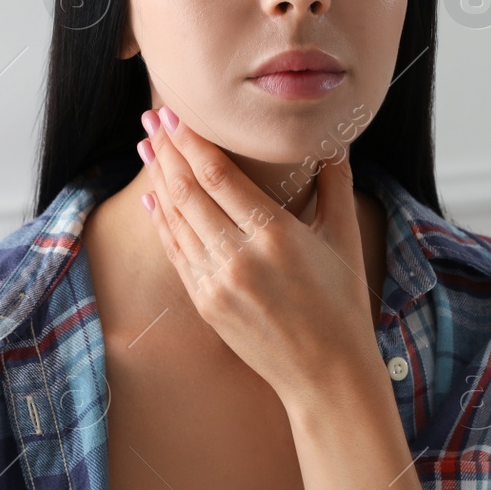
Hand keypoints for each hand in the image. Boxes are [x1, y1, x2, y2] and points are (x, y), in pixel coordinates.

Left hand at [135, 105, 382, 410]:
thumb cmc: (342, 305)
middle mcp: (240, 257)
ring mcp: (217, 283)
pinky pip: (176, 252)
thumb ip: (336, 184)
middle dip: (165, 151)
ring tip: (146, 148)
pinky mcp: (206, 304)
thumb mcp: (344, 238)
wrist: (326, 374)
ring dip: (158, 180)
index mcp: (276, 235)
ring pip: (176, 219)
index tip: (174, 114)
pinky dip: (161, 221)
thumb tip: (335, 141)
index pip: (218, 176)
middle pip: (188, 191)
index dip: (191, 141)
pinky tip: (152, 197)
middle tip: (150, 117)